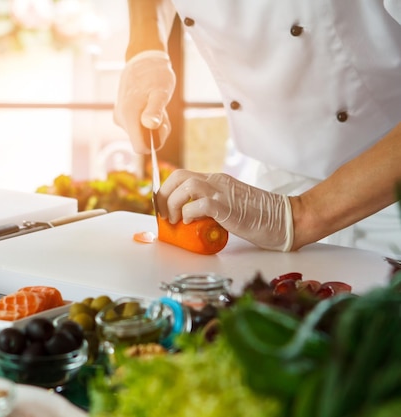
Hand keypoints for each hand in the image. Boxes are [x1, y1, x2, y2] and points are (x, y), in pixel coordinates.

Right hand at [114, 50, 175, 152]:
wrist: (142, 60)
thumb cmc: (154, 75)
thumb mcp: (160, 92)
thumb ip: (155, 109)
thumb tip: (150, 125)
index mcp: (129, 116)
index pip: (140, 147)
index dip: (155, 143)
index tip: (162, 125)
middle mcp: (121, 120)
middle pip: (142, 140)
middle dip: (156, 131)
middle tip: (162, 110)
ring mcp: (120, 117)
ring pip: (141, 133)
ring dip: (152, 124)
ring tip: (156, 104)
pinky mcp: (121, 115)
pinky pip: (137, 126)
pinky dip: (146, 119)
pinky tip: (149, 103)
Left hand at [158, 170, 293, 250]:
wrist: (288, 219)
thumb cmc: (261, 218)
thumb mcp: (229, 206)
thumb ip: (211, 207)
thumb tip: (189, 219)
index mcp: (217, 181)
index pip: (183, 176)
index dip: (166, 190)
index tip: (161, 207)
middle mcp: (218, 182)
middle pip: (179, 176)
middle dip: (164, 195)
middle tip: (164, 214)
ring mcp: (224, 192)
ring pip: (187, 185)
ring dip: (173, 203)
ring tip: (175, 220)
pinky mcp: (229, 207)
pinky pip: (201, 203)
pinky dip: (190, 212)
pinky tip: (191, 222)